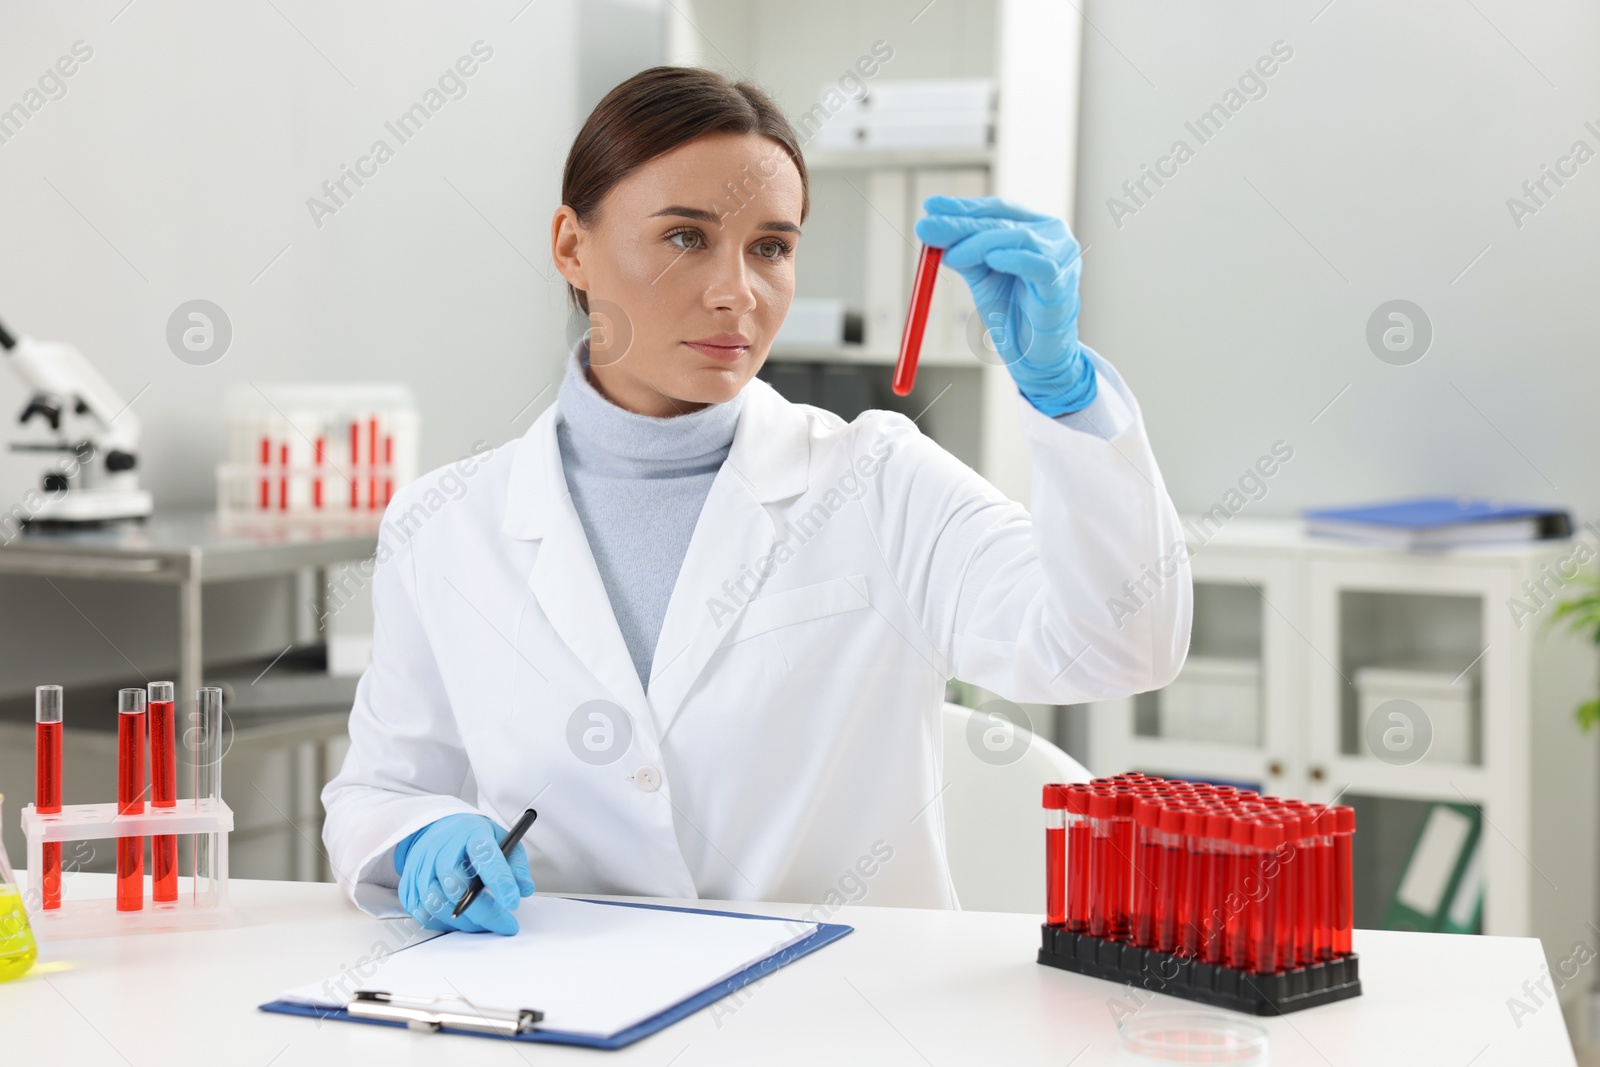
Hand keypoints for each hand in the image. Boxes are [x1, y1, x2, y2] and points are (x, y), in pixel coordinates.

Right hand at [394, 814, 535, 934]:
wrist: (437, 829)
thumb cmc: (472, 838)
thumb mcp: (501, 839)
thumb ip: (515, 864)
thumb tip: (523, 889)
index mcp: (470, 834)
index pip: (485, 858)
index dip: (500, 882)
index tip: (512, 902)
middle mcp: (441, 849)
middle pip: (457, 887)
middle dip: (484, 912)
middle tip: (504, 924)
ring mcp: (421, 867)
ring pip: (437, 904)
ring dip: (463, 922)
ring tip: (483, 924)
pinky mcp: (409, 884)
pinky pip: (422, 912)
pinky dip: (442, 923)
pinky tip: (459, 920)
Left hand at [913, 196, 1095, 415]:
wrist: (1035, 355)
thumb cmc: (1013, 312)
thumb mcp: (982, 276)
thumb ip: (962, 252)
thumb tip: (929, 229)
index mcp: (1036, 228)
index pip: (997, 209)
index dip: (963, 208)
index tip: (930, 207)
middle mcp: (1053, 235)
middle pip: (1002, 221)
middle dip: (961, 224)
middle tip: (926, 228)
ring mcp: (1062, 256)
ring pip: (1016, 238)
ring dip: (978, 244)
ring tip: (951, 256)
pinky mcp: (1061, 282)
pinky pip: (1037, 265)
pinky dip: (1013, 259)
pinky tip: (992, 259)